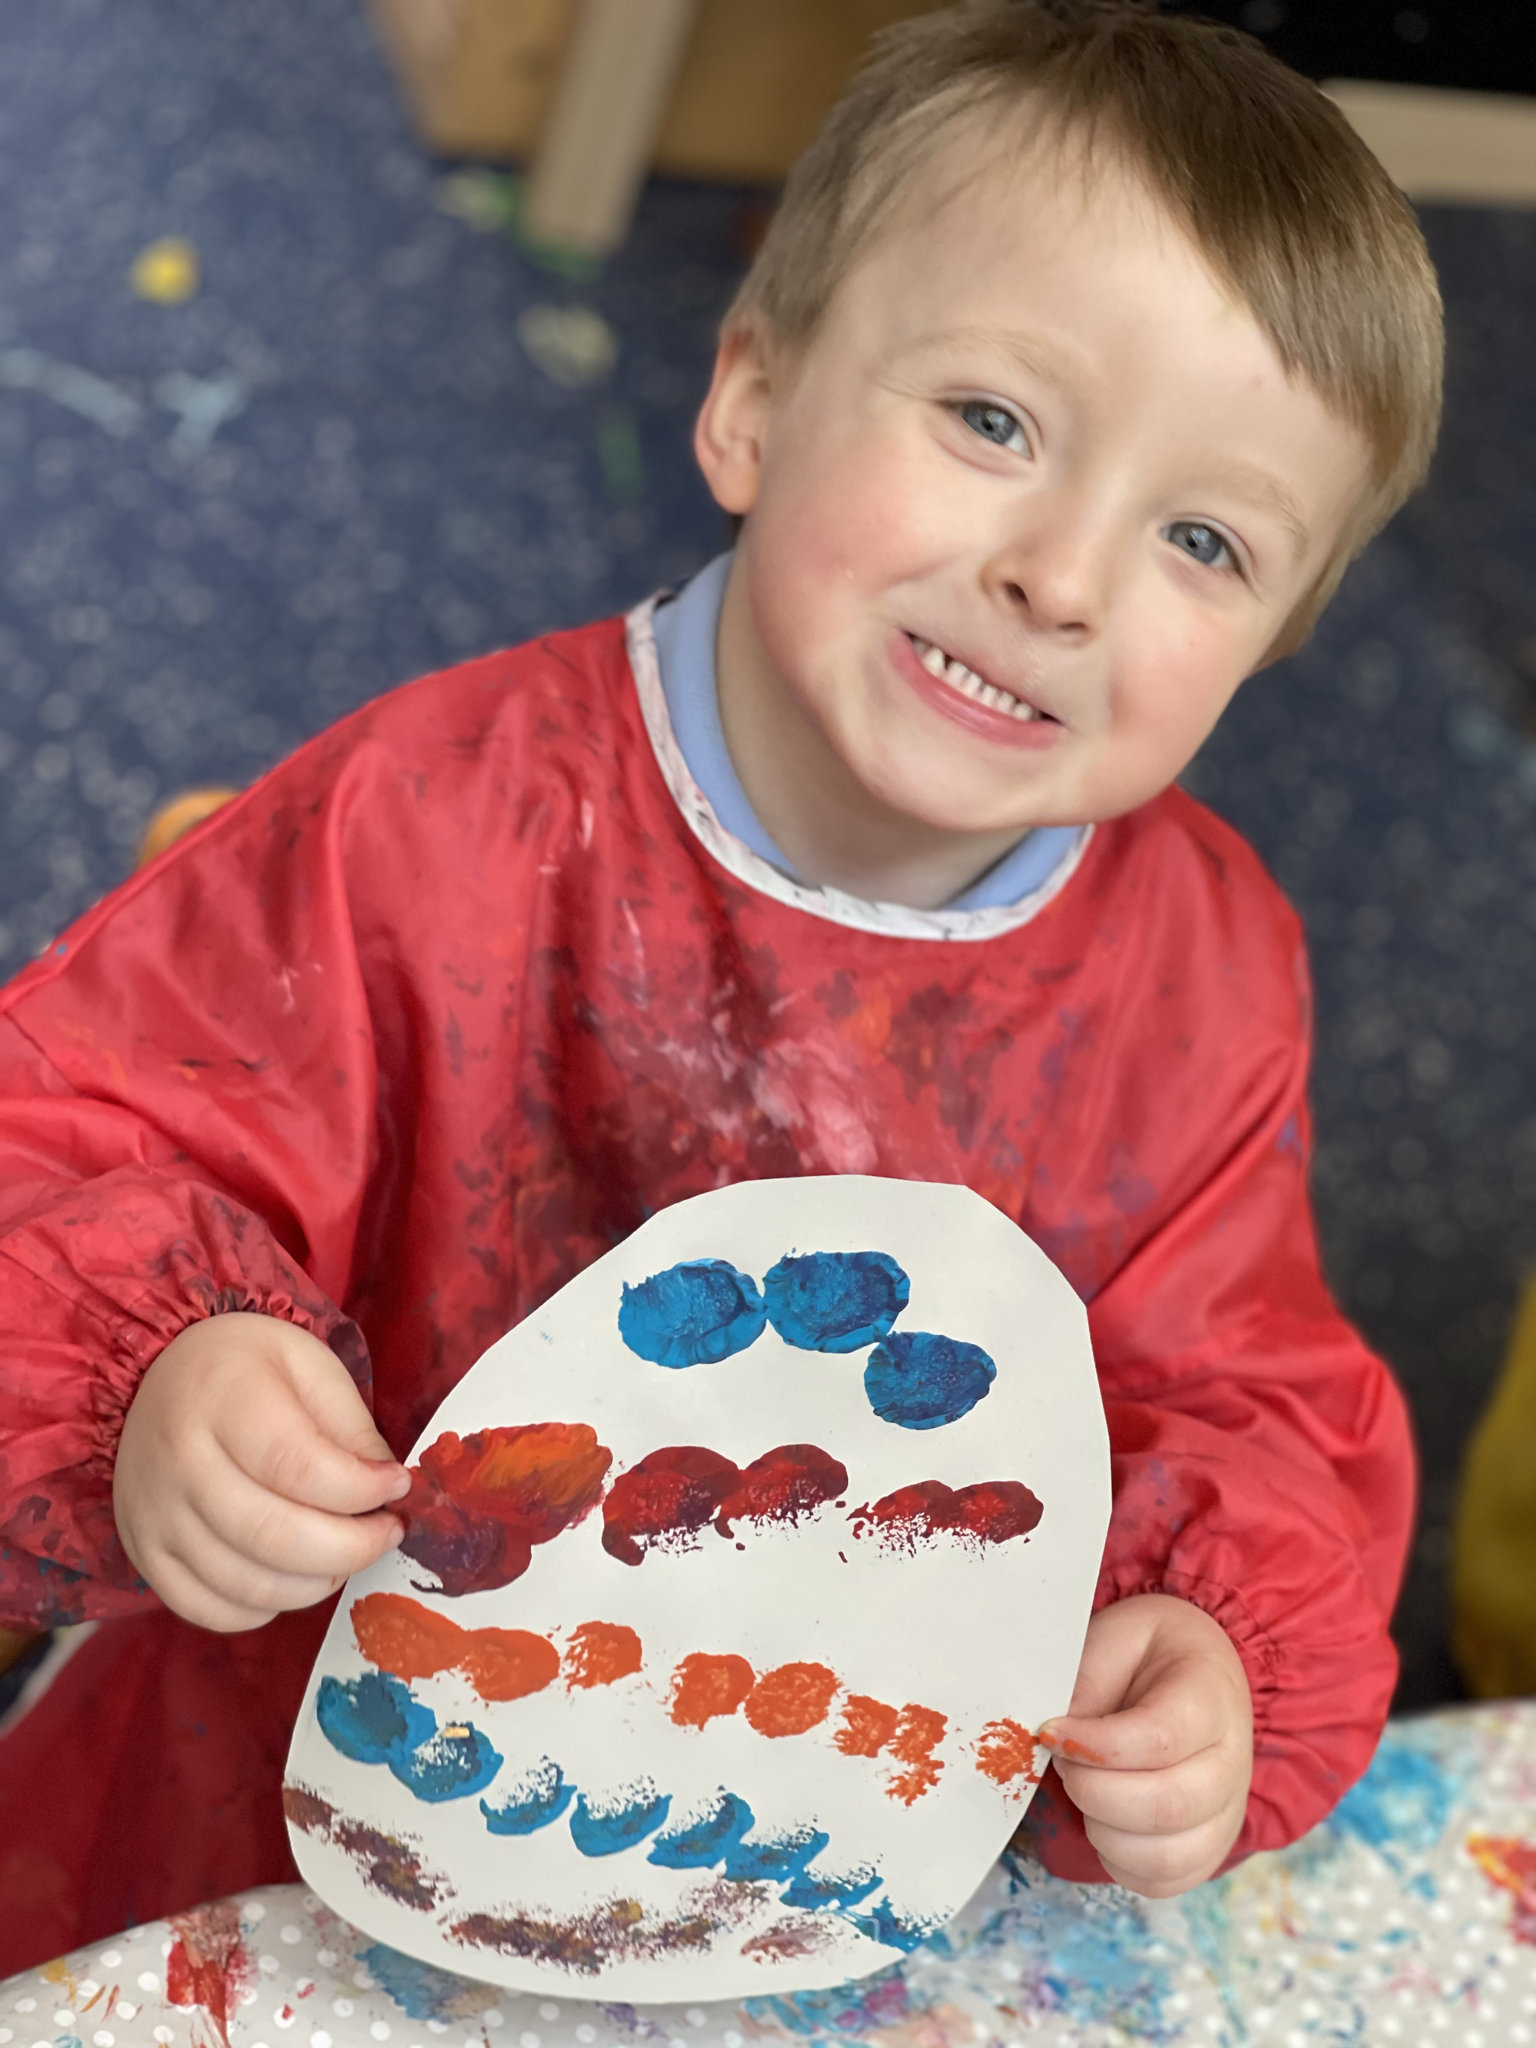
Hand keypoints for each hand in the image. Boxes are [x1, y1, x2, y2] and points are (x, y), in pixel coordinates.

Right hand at [114, 1311, 410, 1631]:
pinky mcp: (145, 1554)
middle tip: (386, 1533)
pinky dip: (265, 1607)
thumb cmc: (247, 1368)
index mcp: (222, 1399)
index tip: (397, 1485)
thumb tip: (387, 1490)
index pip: (299, 1466)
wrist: (160, 1375)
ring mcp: (155, 1516)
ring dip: (317, 1581)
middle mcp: (179, 1463)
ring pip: (248, 1583)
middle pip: (274, 1536)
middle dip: (352, 1546)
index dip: (361, 1489)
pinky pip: (210, 1609)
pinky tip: (294, 1575)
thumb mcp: (309, 1365)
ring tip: (346, 1553)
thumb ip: (350, 1427)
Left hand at [1038, 1592, 1252, 1896]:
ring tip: (1084, 1788)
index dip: (1094, 1745)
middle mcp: (1231, 1763)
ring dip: (1102, 1831)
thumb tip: (1058, 1737)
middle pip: (1166, 1806)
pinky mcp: (1211, 1849)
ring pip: (1165, 1857)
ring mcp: (1228, 1814)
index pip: (1159, 1739)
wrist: (1199, 1673)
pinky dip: (1120, 1862)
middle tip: (1065, 1761)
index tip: (1050, 1731)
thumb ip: (1087, 1679)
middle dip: (1092, 1791)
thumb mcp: (1116, 1636)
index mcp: (1211, 1698)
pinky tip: (1101, 1821)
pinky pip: (1165, 1882)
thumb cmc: (1149, 1653)